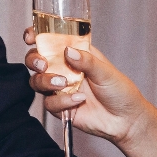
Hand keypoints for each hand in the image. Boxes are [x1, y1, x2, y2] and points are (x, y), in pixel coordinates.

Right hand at [23, 28, 148, 145]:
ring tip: (63, 83)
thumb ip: (86, 60)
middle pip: (36, 60)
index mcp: (75, 54)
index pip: (51, 41)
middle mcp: (64, 69)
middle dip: (34, 60)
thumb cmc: (120, 91)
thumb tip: (68, 51)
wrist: (125, 120)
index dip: (37, 36)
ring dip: (45, 81)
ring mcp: (60, 89)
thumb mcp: (106, 71)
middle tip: (43, 64)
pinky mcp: (60, 107)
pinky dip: (61, 102)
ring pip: (37, 82)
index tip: (31, 37)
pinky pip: (49, 103)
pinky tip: (78, 100)